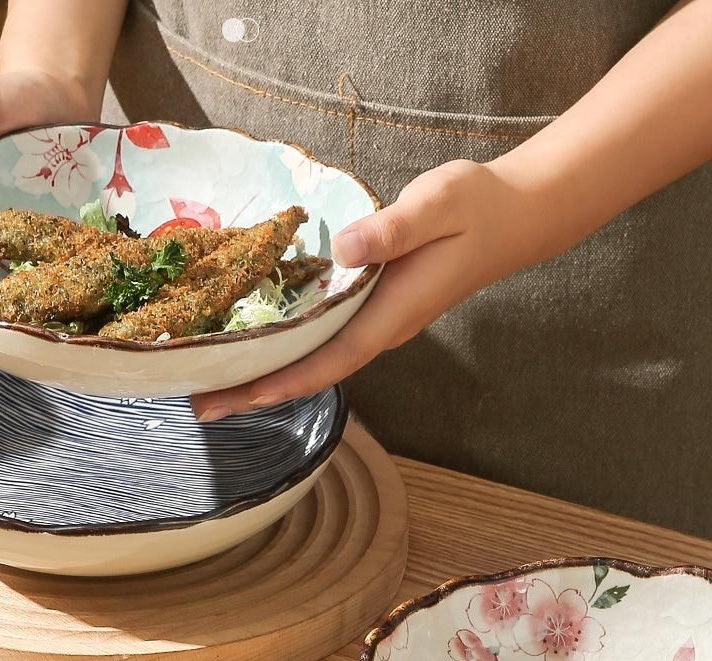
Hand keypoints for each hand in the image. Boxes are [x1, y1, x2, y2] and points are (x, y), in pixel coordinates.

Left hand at [190, 159, 529, 420]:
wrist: (512, 216)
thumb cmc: (477, 208)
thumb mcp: (439, 204)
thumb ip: (394, 229)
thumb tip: (345, 249)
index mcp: (392, 314)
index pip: (331, 359)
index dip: (285, 380)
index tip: (240, 396)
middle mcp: (379, 329)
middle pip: (310, 371)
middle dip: (256, 391)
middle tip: (199, 406)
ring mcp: (374, 322)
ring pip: (312, 359)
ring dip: (263, 375)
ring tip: (211, 385)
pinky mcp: (369, 309)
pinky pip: (318, 339)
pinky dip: (282, 349)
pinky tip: (252, 345)